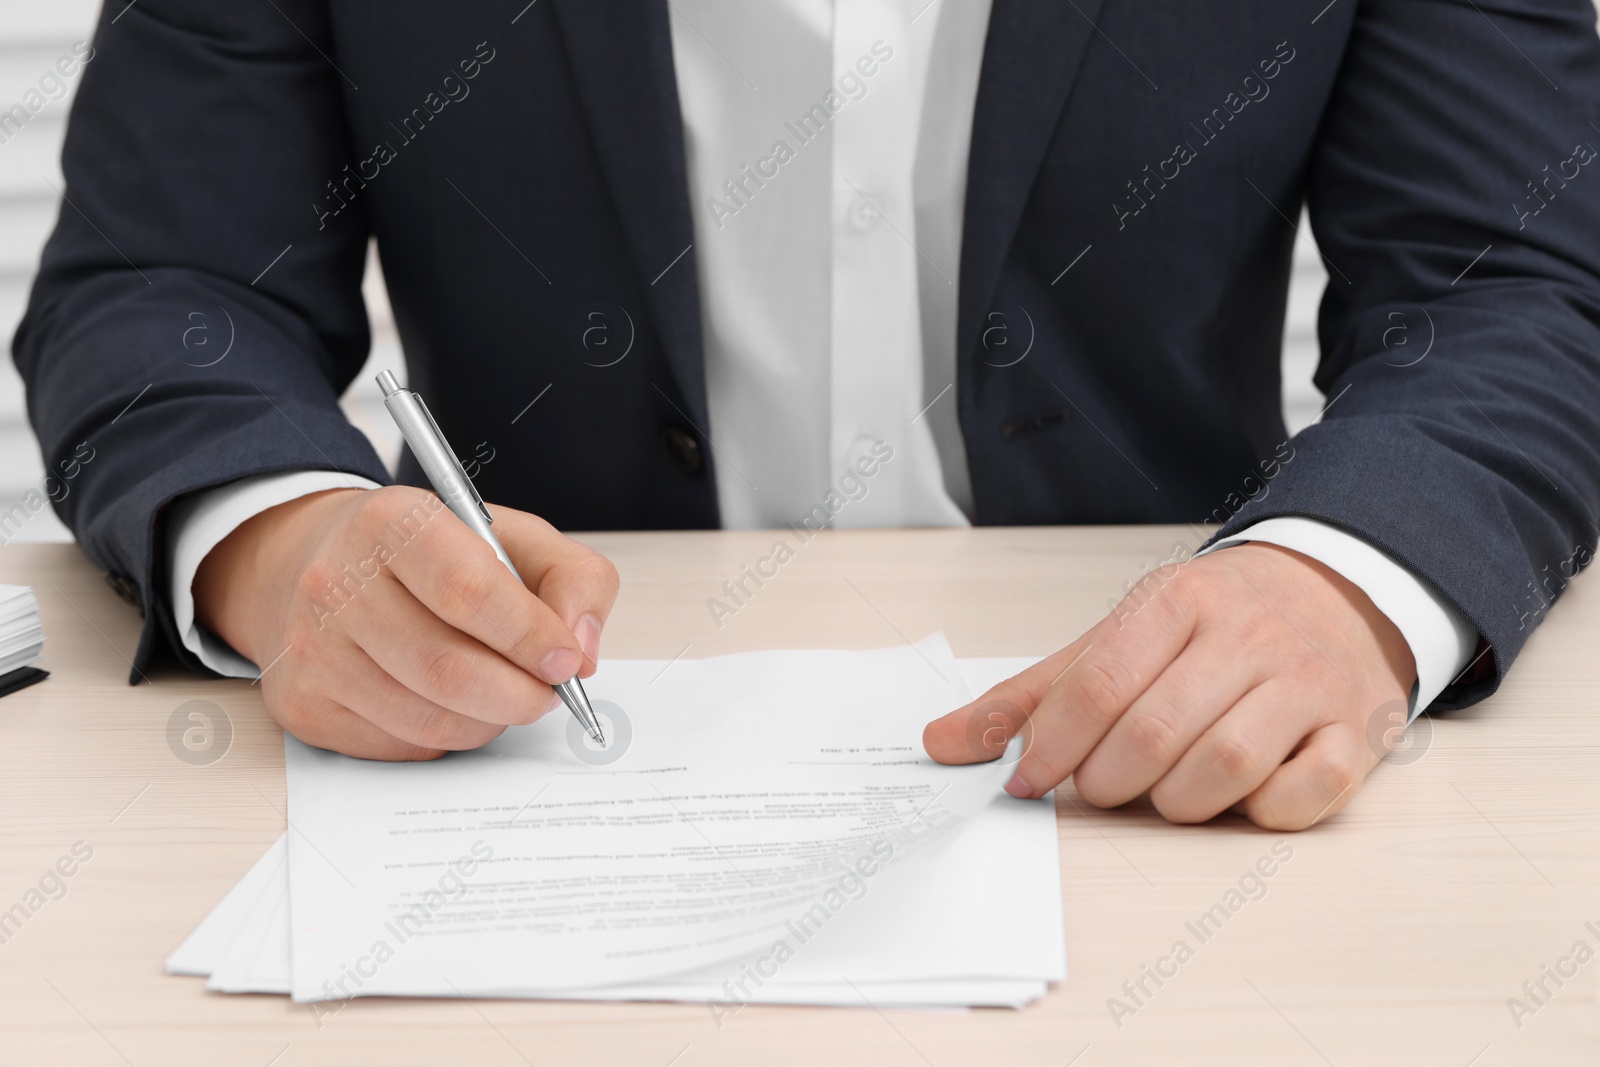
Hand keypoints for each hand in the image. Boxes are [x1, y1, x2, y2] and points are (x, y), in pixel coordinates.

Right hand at [194, 486, 619, 759]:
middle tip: (549, 692)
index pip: (468, 591)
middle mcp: (336, 582)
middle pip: (448, 669)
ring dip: (489, 720)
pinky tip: (451, 701)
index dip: (530, 636)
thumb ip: (573, 579)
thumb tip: (582, 652)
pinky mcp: (304, 703)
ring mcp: (311, 649)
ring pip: (429, 719)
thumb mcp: (514, 537)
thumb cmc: (434, 554)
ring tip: (504, 693)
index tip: (566, 660)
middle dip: (520, 694)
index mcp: (392, 522)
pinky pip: (401, 744)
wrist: (326, 565)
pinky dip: (448, 734)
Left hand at [923, 543, 1416, 829]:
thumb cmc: (1212, 626)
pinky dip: (1263, 810)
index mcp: (1177, 601)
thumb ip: (1034, 695)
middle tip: (1101, 786)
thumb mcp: (1119, 638)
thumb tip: (940, 742)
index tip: (1029, 781)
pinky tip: (1241, 796)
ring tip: (1164, 792)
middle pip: (1155, 731)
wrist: (1338, 591)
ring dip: (1177, 801)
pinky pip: (1306, 793)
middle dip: (1109, 779)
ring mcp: (1306, 683)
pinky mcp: (1356, 731)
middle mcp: (1247, 635)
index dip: (1053, 745)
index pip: (1099, 682)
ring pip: (1225, 766)